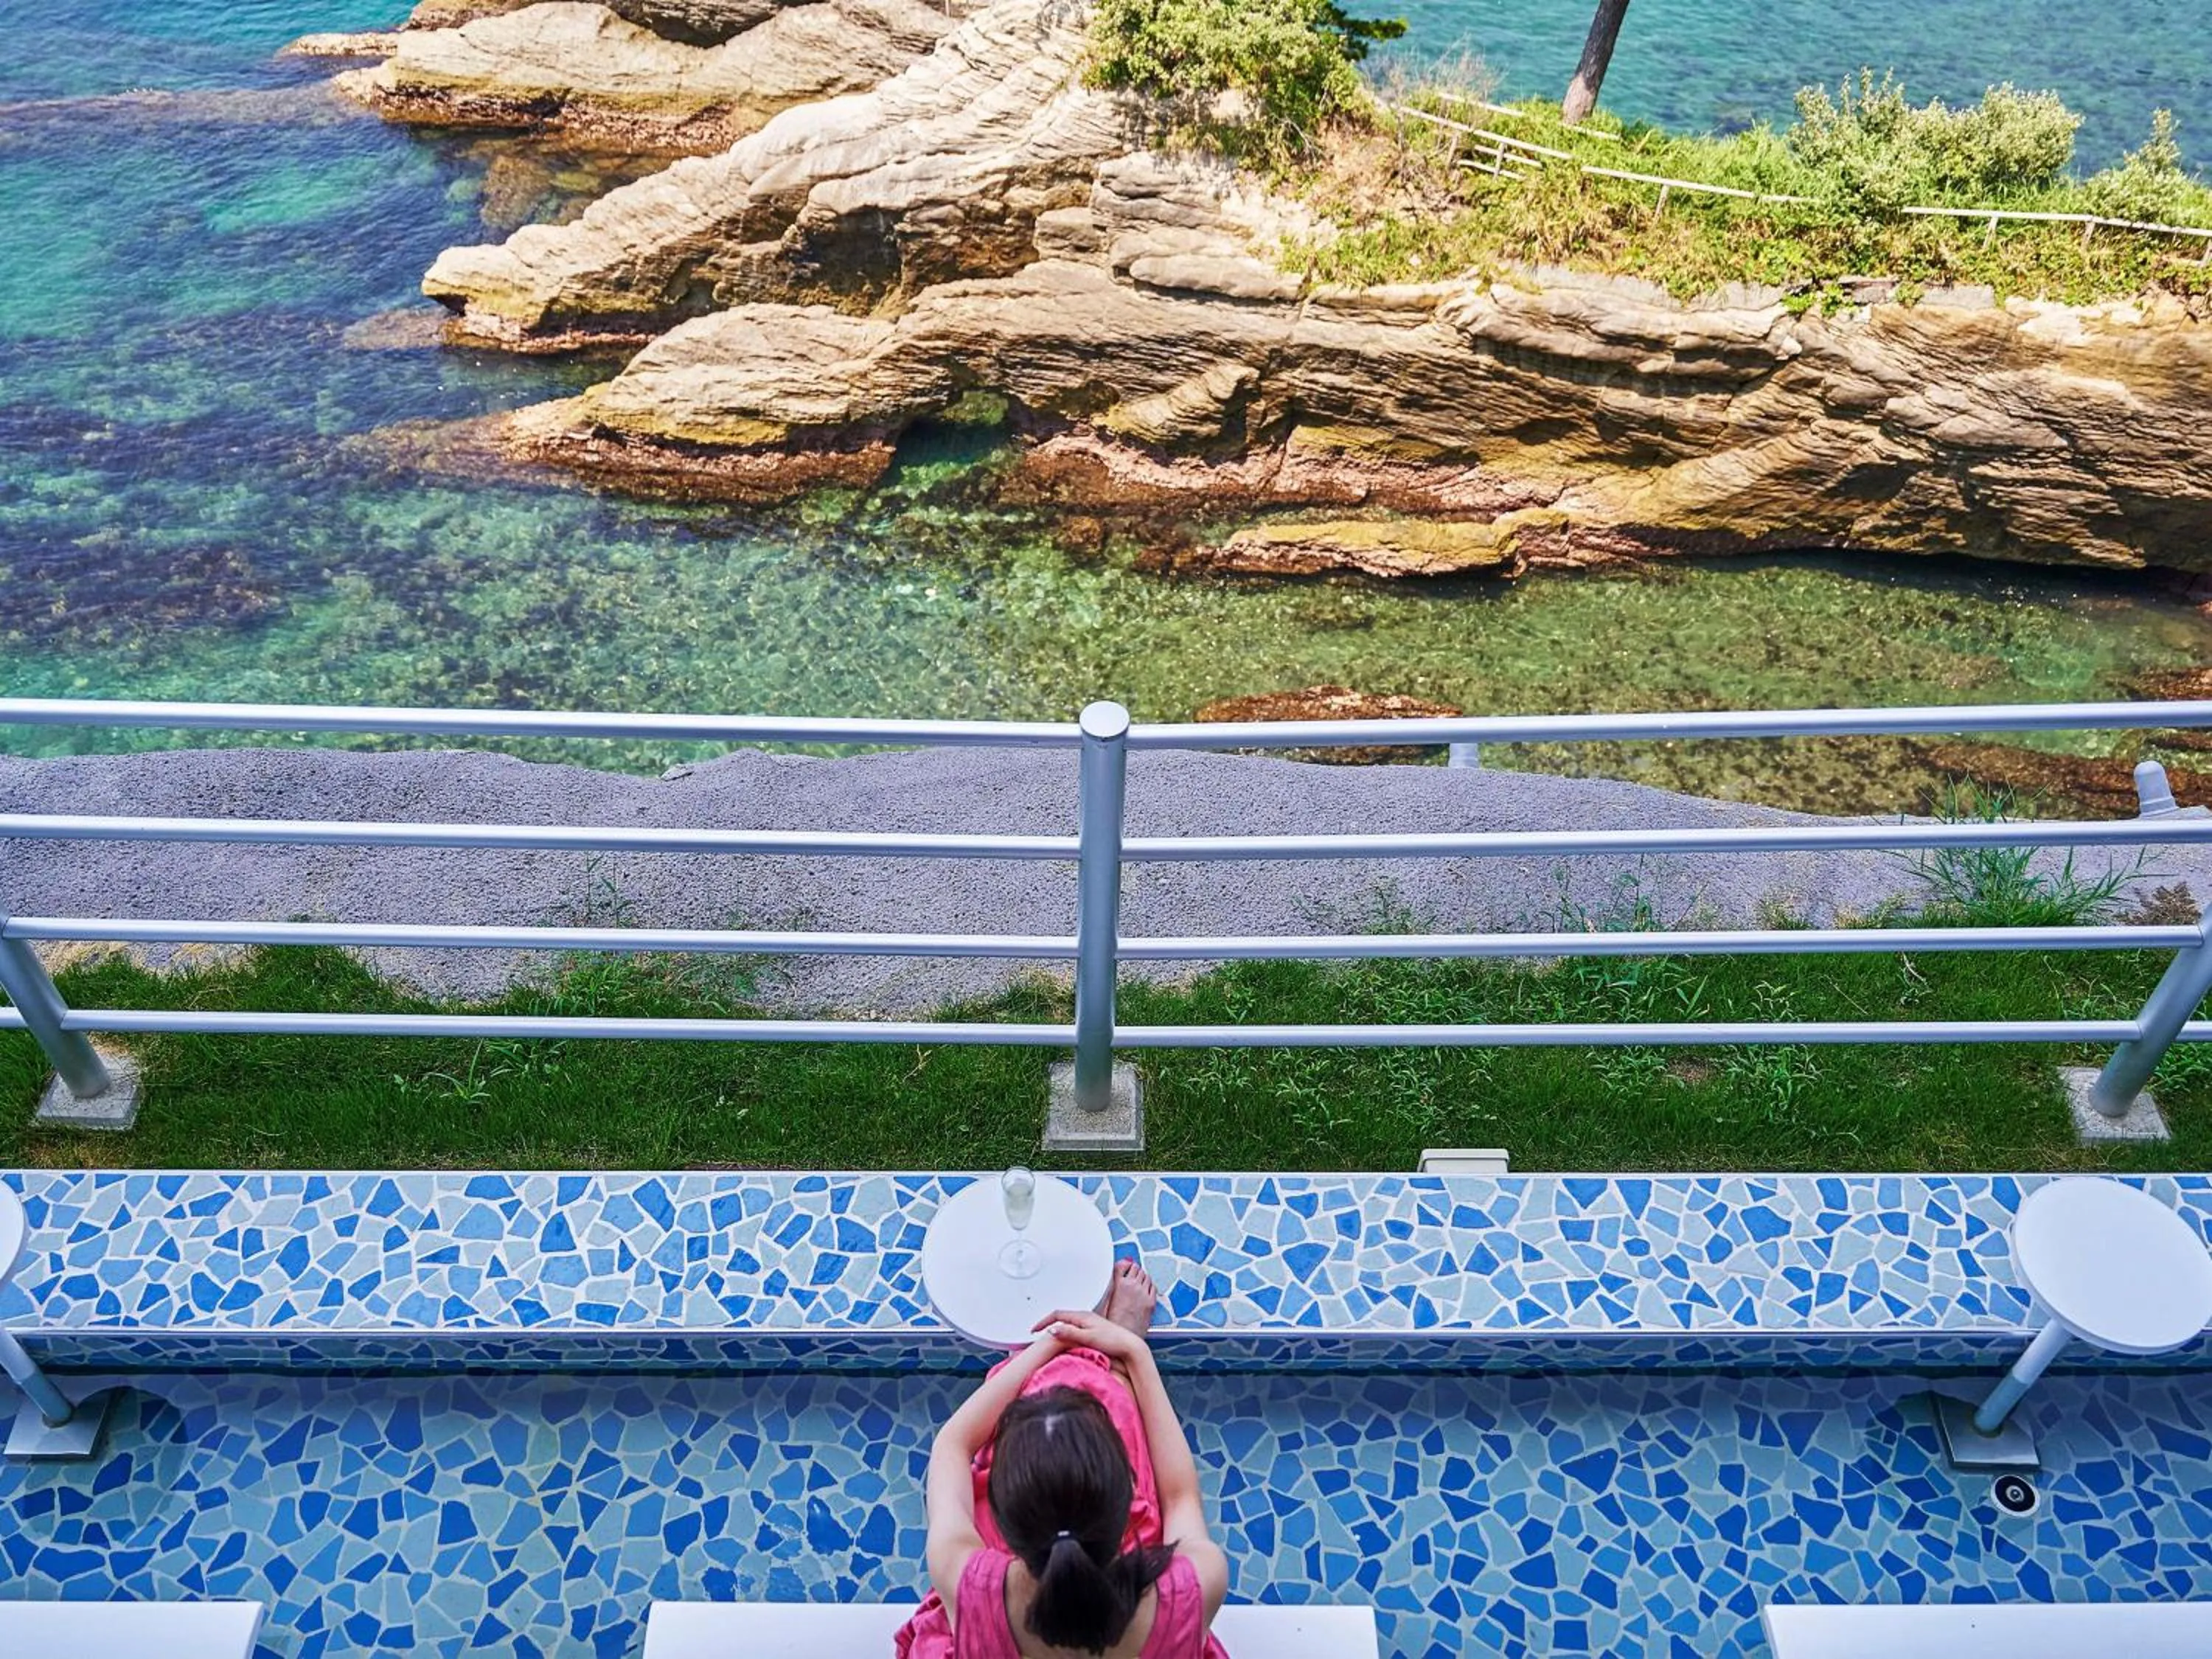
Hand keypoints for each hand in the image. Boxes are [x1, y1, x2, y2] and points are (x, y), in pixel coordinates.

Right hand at [1032, 1307, 1146, 1362]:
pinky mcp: (1095, 1330)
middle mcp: (1087, 1317)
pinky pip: (1075, 1328)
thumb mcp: (1088, 1338)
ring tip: (1049, 1337)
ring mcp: (1091, 1323)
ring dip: (1057, 1327)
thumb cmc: (1114, 1341)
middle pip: (1062, 1317)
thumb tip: (1052, 1330)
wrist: (1130, 1347)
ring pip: (1069, 1322)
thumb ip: (1069, 1333)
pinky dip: (1066, 1332)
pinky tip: (1067, 1340)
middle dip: (1048, 1323)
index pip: (1057, 1314)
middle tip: (1038, 1333)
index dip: (1043, 1322)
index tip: (1034, 1330)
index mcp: (1083, 1316)